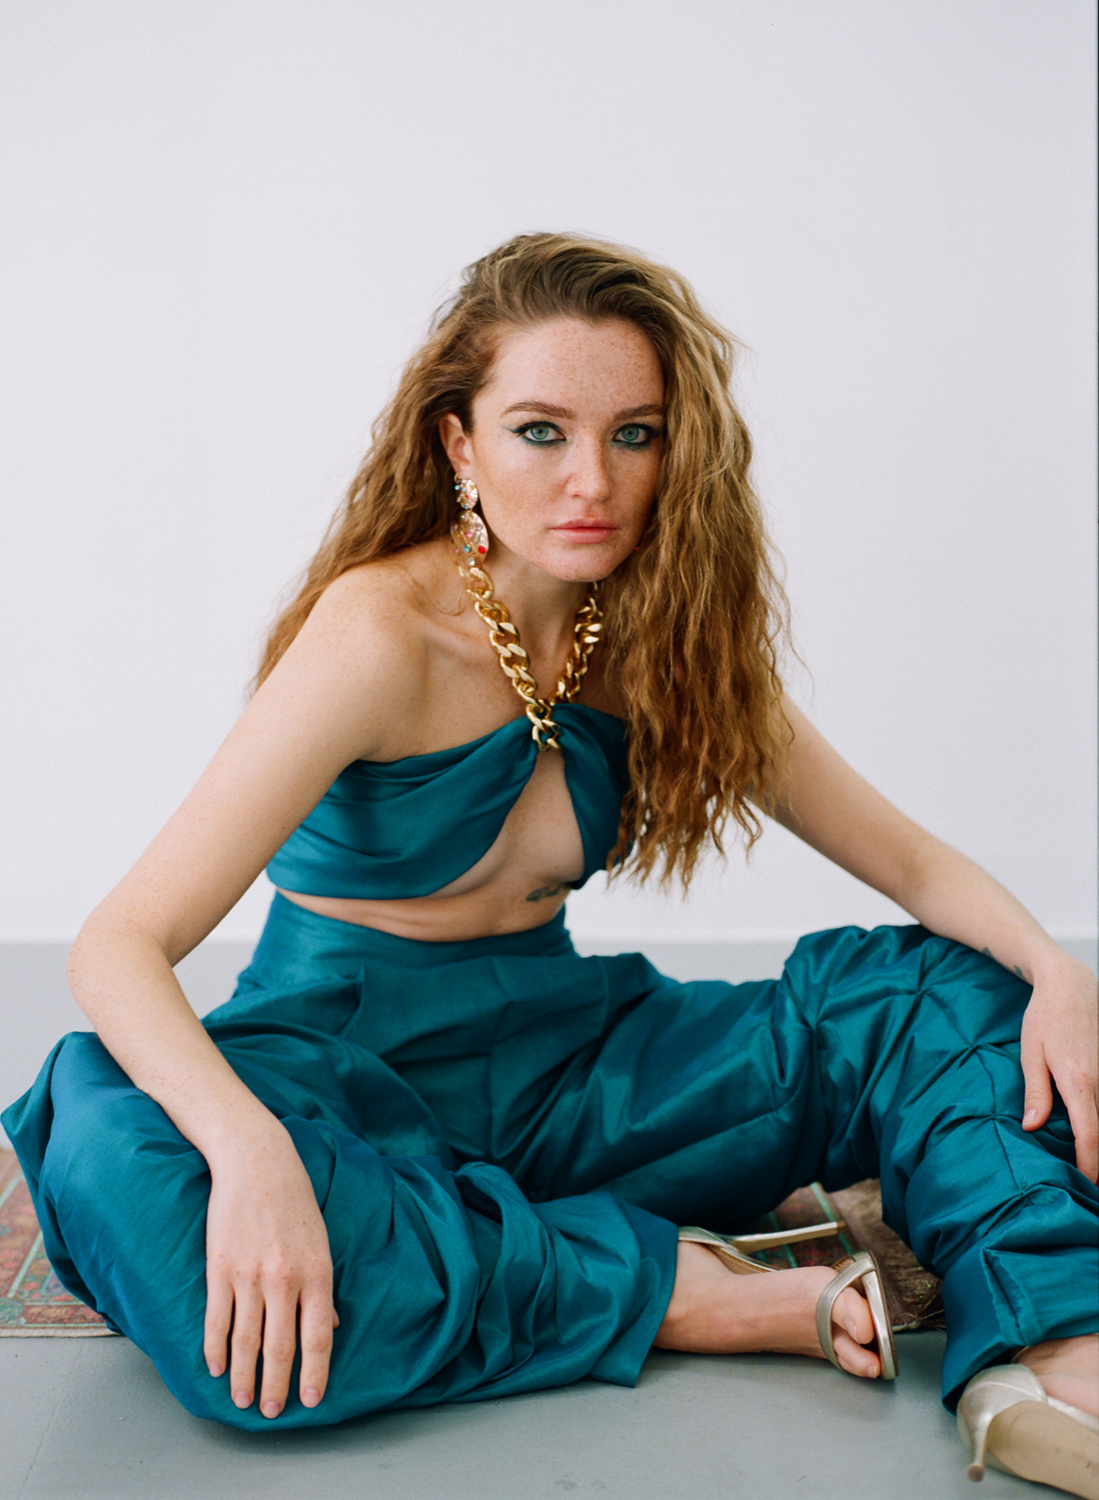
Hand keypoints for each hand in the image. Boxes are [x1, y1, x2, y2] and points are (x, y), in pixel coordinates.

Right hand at [203, 1124, 337, 1417]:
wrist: (257, 1162)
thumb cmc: (295, 1200)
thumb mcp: (322, 1241)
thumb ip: (322, 1288)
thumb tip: (332, 1326)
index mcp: (317, 1272)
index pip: (318, 1336)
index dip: (315, 1372)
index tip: (311, 1400)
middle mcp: (285, 1279)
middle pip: (281, 1347)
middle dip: (277, 1385)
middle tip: (273, 1411)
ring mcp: (250, 1276)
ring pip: (245, 1341)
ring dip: (244, 1376)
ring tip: (243, 1399)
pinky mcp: (220, 1269)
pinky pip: (217, 1320)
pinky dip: (214, 1349)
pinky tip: (215, 1368)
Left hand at [1020, 952, 1098, 1181]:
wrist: (1070, 985)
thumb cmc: (1044, 1017)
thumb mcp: (1030, 1053)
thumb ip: (1036, 1092)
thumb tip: (1033, 1127)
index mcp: (1079, 1082)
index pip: (1091, 1135)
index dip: (1090, 1164)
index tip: (1086, 1184)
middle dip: (1098, 1160)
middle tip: (1088, 1183)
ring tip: (1090, 1163)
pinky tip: (1090, 1132)